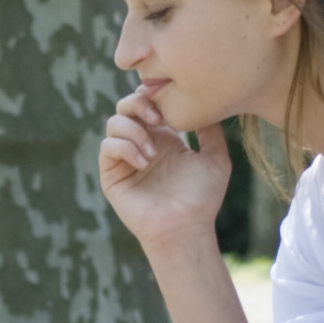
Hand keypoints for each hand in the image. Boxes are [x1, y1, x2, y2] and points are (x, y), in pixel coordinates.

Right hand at [98, 88, 230, 251]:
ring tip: (153, 153)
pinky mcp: (112, 174)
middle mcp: (141, 144)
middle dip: (138, 104)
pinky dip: (124, 148)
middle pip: (125, 106)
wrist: (185, 227)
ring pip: (114, 123)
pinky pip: (108, 147)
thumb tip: (209, 106)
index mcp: (164, 138)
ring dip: (134, 131)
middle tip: (157, 118)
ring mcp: (125, 159)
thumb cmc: (202, 198)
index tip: (167, 103)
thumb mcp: (215, 159)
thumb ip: (211, 131)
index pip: (147, 103)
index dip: (152, 95)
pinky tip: (144, 162)